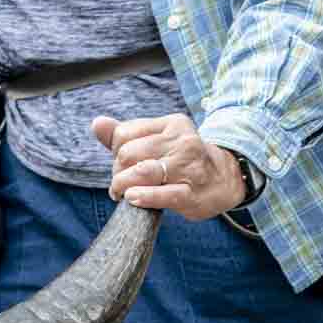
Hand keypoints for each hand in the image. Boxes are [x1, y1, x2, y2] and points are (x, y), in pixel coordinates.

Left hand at [93, 112, 246, 220]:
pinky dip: (143, 197)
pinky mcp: (191, 194)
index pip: (124, 134)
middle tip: (120, 183)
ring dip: (122, 185)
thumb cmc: (182, 160)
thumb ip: (126, 133)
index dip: (115, 152)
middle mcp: (182, 142)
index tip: (122, 164)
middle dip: (117, 171)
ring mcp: (189, 168)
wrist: (225, 180)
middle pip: (128, 153)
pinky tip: (133, 198)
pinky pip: (162, 195)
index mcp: (172, 124)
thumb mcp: (159, 140)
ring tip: (122, 193)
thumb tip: (97, 123)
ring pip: (141, 172)